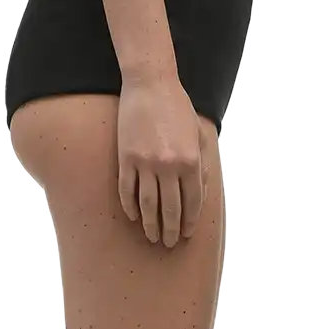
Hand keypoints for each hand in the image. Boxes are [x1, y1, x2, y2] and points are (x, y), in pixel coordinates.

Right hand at [116, 74, 209, 247]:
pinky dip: (129, 206)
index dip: (189, 221)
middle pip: (170, 208)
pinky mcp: (126, 158)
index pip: (192, 201)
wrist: (150, 84)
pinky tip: (133, 217)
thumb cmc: (178, 107)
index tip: (186, 234)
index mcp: (190, 160)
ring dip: (150, 224)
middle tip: (169, 244)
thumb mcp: (198, 133)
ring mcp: (145, 163)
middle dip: (171, 230)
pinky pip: (127, 189)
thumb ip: (202, 161)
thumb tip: (200, 189)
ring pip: (147, 204)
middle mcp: (169, 165)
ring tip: (152, 237)